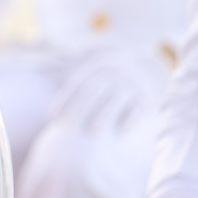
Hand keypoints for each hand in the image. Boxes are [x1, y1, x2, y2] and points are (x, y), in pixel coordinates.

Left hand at [52, 49, 167, 132]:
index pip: (77, 82)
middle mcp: (113, 73)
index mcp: (97, 67)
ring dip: (104, 114)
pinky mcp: (147, 97)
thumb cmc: (111, 76)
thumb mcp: (95, 70)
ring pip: (115, 99)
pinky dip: (130, 119)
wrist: (147, 65)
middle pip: (93, 89)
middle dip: (79, 107)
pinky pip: (138, 108)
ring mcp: (131, 84)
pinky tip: (121, 132)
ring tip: (93, 130)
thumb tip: (49, 106)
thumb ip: (75, 84)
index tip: (53, 115)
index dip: (64, 98)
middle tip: (67, 126)